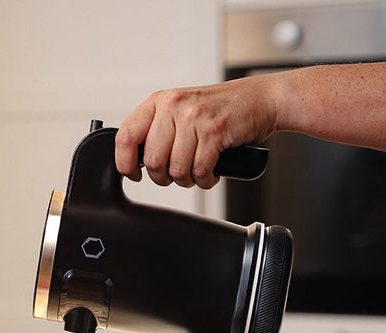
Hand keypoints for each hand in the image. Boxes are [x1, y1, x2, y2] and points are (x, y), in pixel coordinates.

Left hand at [115, 77, 277, 188]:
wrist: (261, 99)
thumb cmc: (221, 109)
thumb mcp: (181, 110)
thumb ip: (158, 129)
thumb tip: (136, 159)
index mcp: (160, 101)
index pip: (126, 136)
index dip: (125, 163)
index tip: (134, 174)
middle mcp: (174, 106)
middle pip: (152, 160)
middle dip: (163, 177)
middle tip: (175, 175)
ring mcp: (194, 117)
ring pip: (176, 169)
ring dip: (186, 180)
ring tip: (196, 172)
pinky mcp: (214, 131)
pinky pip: (199, 170)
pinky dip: (205, 179)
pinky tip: (210, 172)